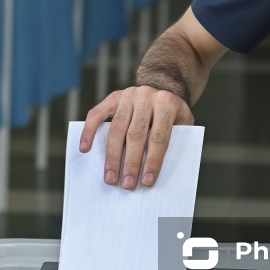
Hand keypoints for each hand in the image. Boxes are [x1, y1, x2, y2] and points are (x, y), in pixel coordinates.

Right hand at [79, 86, 193, 189]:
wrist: (163, 85)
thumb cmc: (172, 113)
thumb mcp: (184, 123)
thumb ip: (175, 142)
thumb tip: (156, 171)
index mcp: (167, 104)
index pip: (159, 137)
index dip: (153, 160)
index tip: (147, 181)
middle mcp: (146, 97)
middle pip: (135, 134)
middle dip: (130, 162)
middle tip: (127, 184)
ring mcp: (128, 96)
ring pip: (116, 129)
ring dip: (112, 156)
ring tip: (110, 177)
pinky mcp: (113, 97)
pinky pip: (96, 114)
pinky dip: (89, 132)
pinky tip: (85, 149)